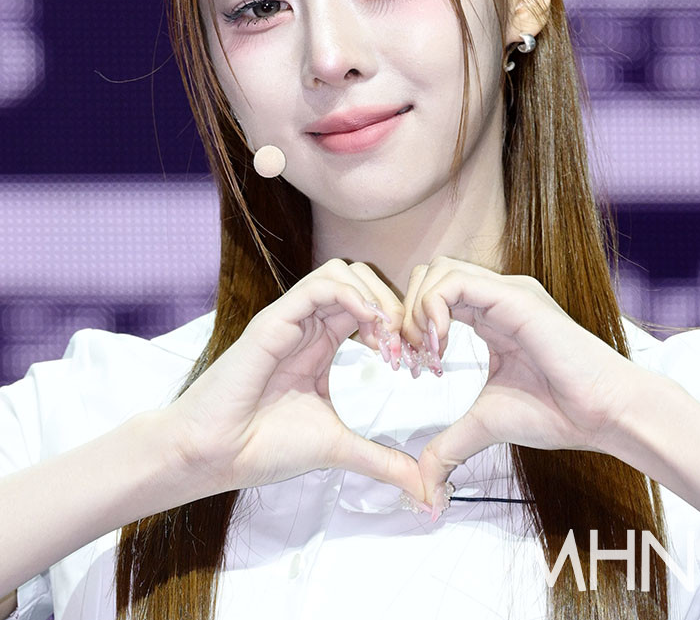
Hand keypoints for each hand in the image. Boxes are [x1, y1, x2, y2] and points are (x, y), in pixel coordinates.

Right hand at [164, 258, 423, 500]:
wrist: (214, 455)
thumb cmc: (263, 447)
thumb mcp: (338, 448)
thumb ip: (380, 459)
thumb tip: (424, 488)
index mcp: (321, 345)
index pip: (367, 307)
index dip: (397, 324)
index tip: (412, 361)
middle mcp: (308, 325)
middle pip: (360, 280)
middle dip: (392, 303)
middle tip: (405, 344)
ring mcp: (291, 319)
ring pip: (342, 272)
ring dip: (375, 297)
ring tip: (388, 336)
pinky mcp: (275, 320)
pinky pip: (320, 286)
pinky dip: (353, 297)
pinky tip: (369, 327)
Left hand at [399, 257, 638, 502]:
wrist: (603, 415)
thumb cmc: (557, 413)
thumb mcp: (485, 424)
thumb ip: (449, 446)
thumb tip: (423, 484)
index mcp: (489, 315)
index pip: (433, 295)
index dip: (410, 325)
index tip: (410, 366)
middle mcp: (494, 296)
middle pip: (430, 274)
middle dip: (406, 312)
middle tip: (411, 356)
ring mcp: (505, 292)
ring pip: (439, 270)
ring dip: (417, 309)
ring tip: (428, 353)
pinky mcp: (514, 298)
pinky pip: (456, 282)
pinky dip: (434, 308)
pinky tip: (442, 346)